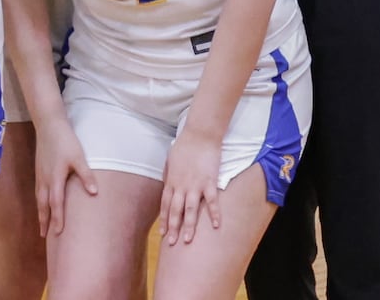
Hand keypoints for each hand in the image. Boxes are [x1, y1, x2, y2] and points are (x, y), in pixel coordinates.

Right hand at [33, 115, 95, 236]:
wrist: (49, 125)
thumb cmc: (65, 141)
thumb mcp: (79, 157)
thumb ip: (86, 175)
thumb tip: (94, 193)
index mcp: (55, 178)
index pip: (56, 203)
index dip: (57, 218)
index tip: (58, 233)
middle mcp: (45, 179)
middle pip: (43, 204)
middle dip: (44, 220)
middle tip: (44, 236)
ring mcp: (40, 174)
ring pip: (38, 197)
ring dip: (40, 212)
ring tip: (42, 224)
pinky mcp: (39, 169)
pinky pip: (37, 190)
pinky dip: (39, 201)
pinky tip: (41, 203)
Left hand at [159, 128, 221, 245]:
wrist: (199, 136)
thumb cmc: (184, 146)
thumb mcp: (170, 160)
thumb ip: (169, 173)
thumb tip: (167, 182)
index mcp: (171, 181)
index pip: (165, 205)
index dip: (164, 220)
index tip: (163, 233)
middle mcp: (181, 186)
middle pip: (175, 211)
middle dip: (172, 228)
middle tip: (171, 243)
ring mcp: (195, 185)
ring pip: (190, 210)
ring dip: (189, 226)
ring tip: (187, 240)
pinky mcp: (209, 182)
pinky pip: (212, 201)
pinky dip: (214, 213)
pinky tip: (216, 226)